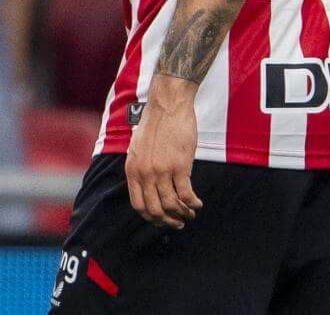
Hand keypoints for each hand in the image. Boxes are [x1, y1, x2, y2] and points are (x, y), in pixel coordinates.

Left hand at [123, 76, 201, 228]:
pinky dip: (193, 203)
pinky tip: (197, 203)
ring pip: (172, 205)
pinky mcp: (179, 166)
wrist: (167, 106)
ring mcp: (161, 171)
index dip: (151, 217)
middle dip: (168, 221)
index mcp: (132, 170)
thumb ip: (140, 168)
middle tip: (179, 222)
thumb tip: (147, 188)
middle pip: (155, 210)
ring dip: (183, 213)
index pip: (138, 205)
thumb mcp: (138, 148)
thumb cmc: (155, 125)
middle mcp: (144, 173)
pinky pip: (186, 195)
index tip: (162, 219)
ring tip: (190, 213)